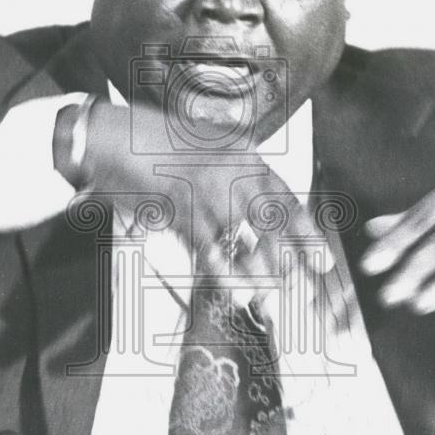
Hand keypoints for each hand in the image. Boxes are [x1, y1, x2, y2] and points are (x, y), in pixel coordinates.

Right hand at [67, 98, 328, 280]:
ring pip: (243, 239)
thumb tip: (249, 222)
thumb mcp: (206, 148)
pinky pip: (209, 247)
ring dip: (259, 273)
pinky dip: (225, 273)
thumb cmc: (157, 141)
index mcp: (242, 152)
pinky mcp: (179, 207)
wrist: (113, 135)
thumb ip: (232, 178)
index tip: (320, 259)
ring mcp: (206, 188)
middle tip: (305, 289)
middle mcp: (231, 169)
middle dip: (292, 257)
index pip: (283, 195)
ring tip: (273, 299)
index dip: (304, 229)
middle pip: (271, 219)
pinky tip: (239, 291)